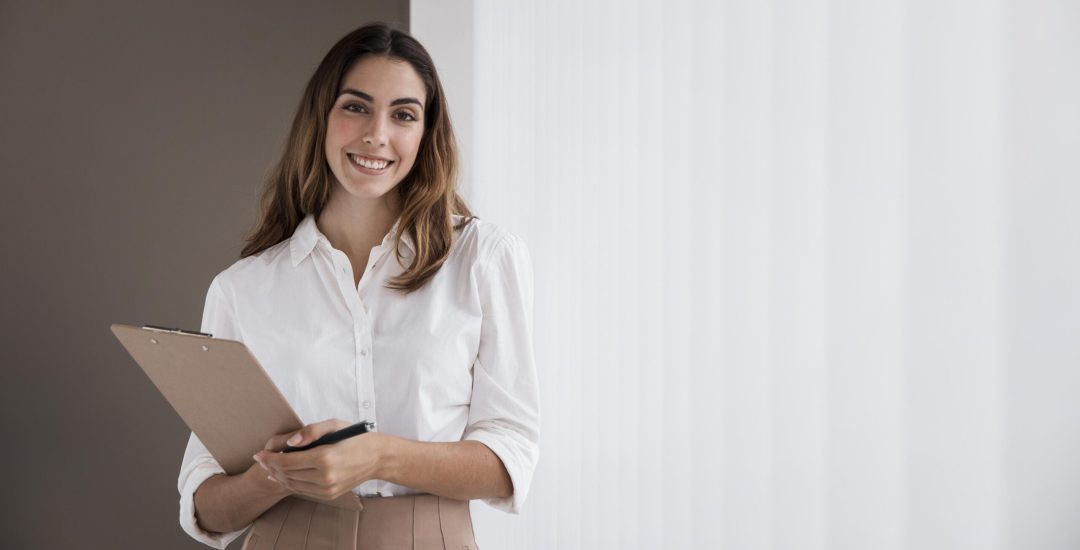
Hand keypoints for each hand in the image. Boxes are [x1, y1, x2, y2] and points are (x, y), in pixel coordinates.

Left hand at [252, 419, 388, 499]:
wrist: (377, 457)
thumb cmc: (355, 438)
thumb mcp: (334, 425)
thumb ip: (310, 431)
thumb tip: (289, 442)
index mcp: (324, 458)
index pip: (286, 462)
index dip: (269, 458)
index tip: (259, 453)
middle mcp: (325, 477)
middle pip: (286, 474)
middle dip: (270, 466)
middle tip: (261, 459)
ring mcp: (327, 488)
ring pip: (292, 484)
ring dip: (278, 476)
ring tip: (270, 467)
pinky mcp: (329, 494)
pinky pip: (303, 490)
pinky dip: (291, 483)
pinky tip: (284, 475)